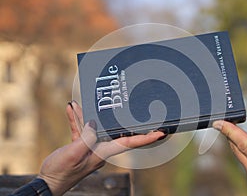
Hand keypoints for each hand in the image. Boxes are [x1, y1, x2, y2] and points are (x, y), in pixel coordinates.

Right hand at [38, 101, 164, 195]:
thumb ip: (86, 138)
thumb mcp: (73, 154)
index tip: (160, 133)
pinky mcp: (79, 145)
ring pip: (94, 126)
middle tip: (130, 105)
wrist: (47, 183)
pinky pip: (81, 129)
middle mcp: (100, 149)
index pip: (129, 143)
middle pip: (114, 131)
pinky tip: (72, 109)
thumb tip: (94, 124)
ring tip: (83, 101)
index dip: (146, 138)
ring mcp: (89, 147)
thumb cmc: (61, 172)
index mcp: (102, 153)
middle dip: (120, 117)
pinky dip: (77, 119)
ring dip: (88, 114)